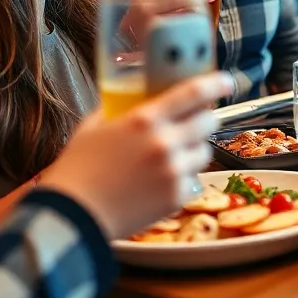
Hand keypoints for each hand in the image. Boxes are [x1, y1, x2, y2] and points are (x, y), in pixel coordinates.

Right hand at [39, 71, 234, 238]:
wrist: (71, 216)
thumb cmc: (77, 170)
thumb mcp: (93, 127)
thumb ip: (116, 109)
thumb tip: (131, 97)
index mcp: (144, 119)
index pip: (193, 92)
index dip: (215, 83)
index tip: (226, 81)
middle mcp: (165, 143)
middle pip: (208, 121)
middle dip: (206, 118)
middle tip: (197, 120)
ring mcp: (173, 171)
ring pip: (204, 152)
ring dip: (195, 149)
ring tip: (174, 155)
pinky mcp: (176, 197)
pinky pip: (193, 180)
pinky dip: (183, 178)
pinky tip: (163, 180)